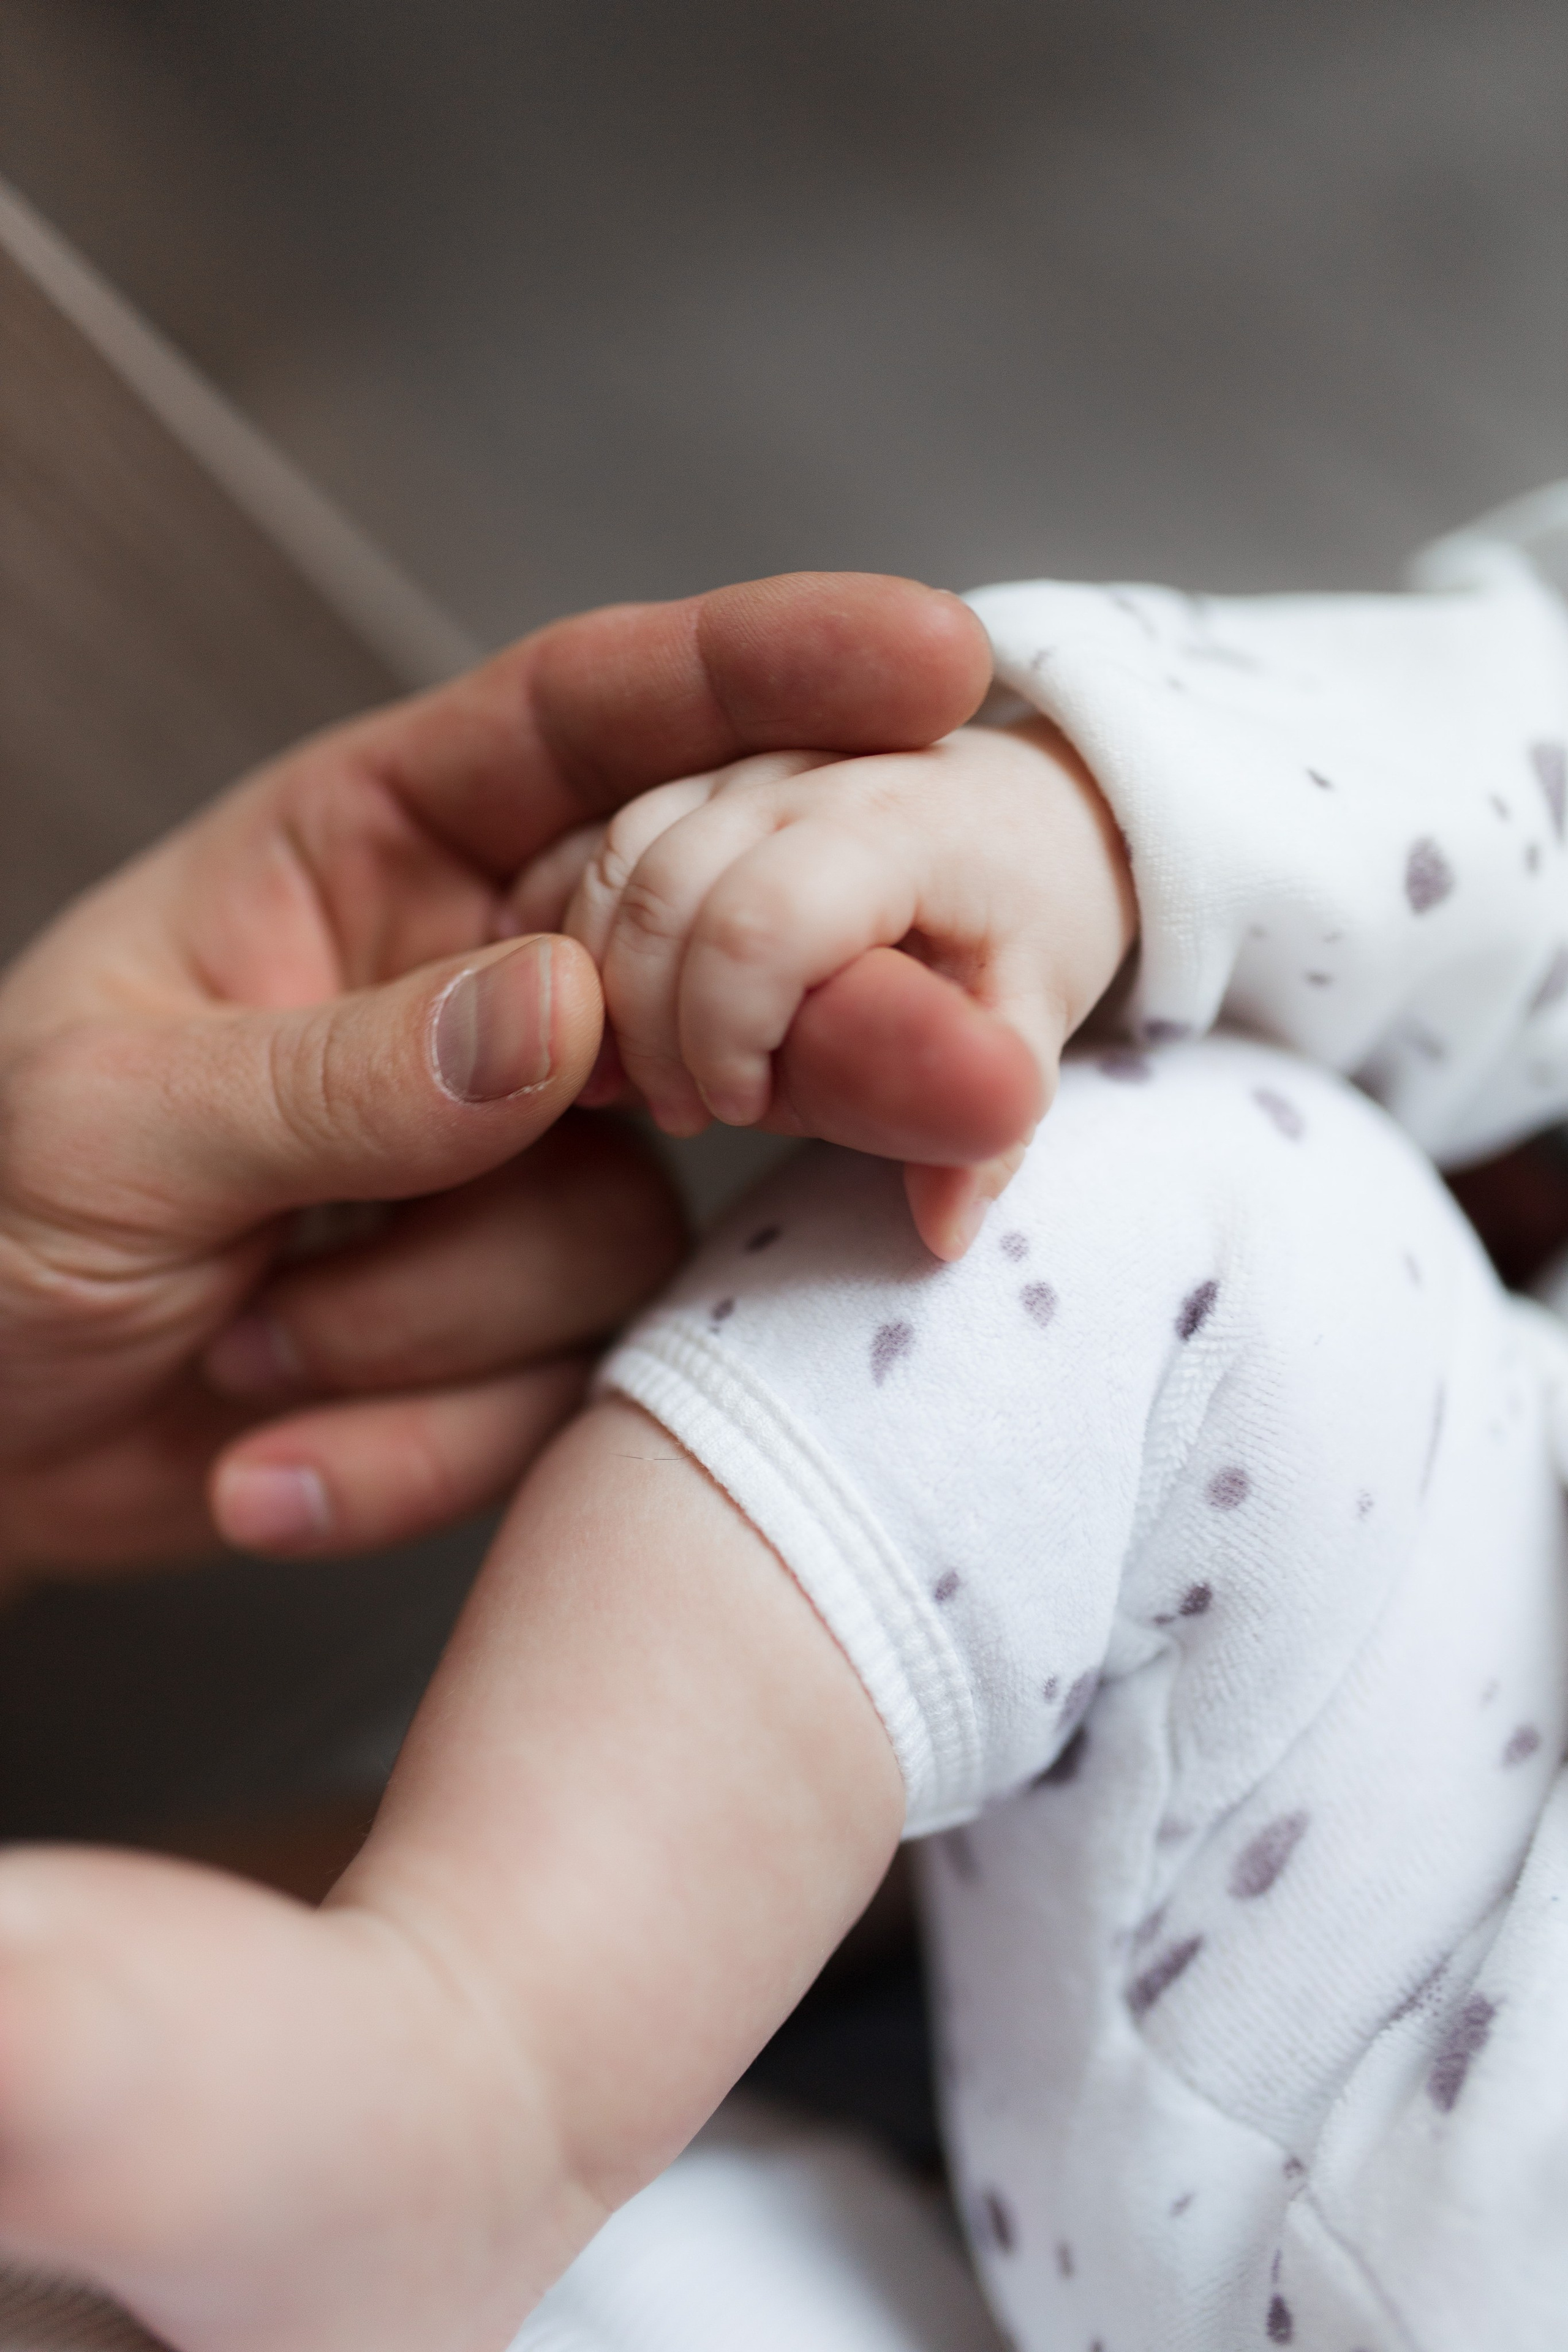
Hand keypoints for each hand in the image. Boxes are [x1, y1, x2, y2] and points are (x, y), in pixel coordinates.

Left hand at [0, 574, 993, 1576]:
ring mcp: (533, 1161)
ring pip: (628, 1224)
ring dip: (431, 1319)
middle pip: (722, 971)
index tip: (934, 658)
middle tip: (974, 1081)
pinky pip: (572, 1380)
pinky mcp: (543, 1319)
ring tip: (243, 1349)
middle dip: (828, 1029)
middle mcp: (492, 989)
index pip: (592, 724)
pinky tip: (268, 1447)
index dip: (766, 673)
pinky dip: (418, 1436)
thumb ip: (337, 1072)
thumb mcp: (107, 1121)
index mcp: (379, 852)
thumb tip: (559, 1018)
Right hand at [517, 717, 1135, 1256]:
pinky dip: (582, 939)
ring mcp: (741, 763)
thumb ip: (986, 1121)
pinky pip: (600, 845)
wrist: (1028, 808)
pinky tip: (603, 1021)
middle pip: (660, 892)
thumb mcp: (1035, 1020)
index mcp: (899, 828)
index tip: (745, 1109)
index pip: (758, 925)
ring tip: (648, 1079)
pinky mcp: (695, 775)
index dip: (724, 1033)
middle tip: (695, 1114)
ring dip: (603, 986)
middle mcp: (808, 772)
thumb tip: (943, 1226)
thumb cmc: (1031, 914)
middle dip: (651, 1026)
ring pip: (615, 861)